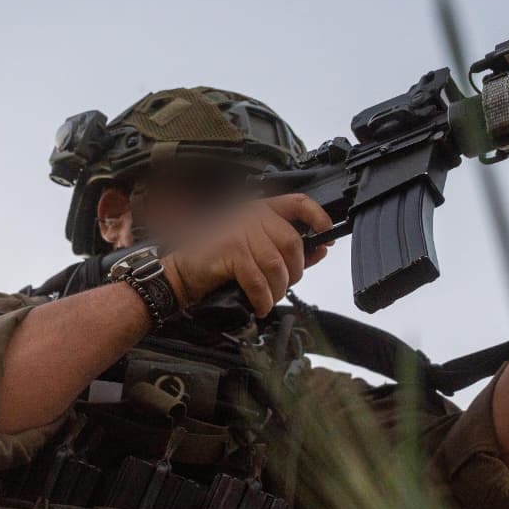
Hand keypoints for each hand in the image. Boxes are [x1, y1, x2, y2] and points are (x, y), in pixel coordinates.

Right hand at [160, 194, 331, 314]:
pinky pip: (259, 279)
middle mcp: (250, 215)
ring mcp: (240, 230)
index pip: (297, 203)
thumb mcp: (254, 248)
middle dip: (294, 271)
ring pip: (277, 264)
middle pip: (292, 243)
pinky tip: (260, 305)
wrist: (181, 272)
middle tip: (284, 285)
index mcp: (259, 209)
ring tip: (269, 298)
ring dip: (278, 289)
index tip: (327, 234)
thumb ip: (286, 248)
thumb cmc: (218, 260)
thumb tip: (321, 250)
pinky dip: (263, 298)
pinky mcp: (231, 250)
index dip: (318, 217)